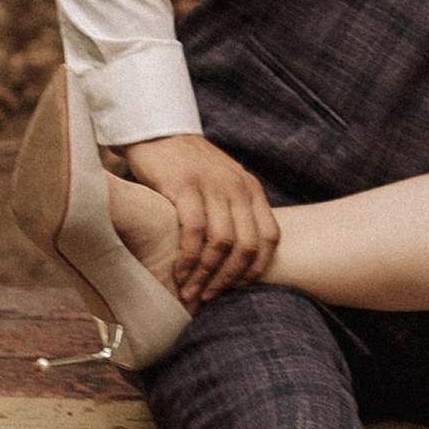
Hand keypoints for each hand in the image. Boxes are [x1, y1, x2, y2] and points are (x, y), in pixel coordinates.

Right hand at [114, 131, 278, 302]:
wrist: (158, 132)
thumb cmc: (189, 168)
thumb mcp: (223, 184)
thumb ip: (234, 212)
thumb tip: (238, 260)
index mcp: (251, 189)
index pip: (270, 237)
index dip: (257, 269)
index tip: (238, 288)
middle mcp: (238, 187)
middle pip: (247, 245)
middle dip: (230, 278)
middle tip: (210, 297)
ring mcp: (213, 185)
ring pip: (222, 242)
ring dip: (207, 274)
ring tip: (191, 291)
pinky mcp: (185, 185)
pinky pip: (194, 230)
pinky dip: (189, 257)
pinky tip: (179, 272)